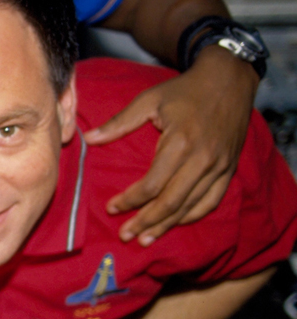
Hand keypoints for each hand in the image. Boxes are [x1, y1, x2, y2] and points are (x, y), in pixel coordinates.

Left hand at [83, 47, 254, 243]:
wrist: (229, 79)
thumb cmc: (185, 89)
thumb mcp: (150, 99)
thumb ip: (120, 122)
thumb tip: (88, 138)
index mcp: (180, 143)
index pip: (152, 185)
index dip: (130, 200)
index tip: (111, 208)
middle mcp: (202, 159)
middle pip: (171, 202)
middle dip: (146, 222)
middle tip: (125, 235)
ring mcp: (219, 166)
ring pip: (190, 206)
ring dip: (166, 226)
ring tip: (145, 239)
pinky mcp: (229, 168)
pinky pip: (211, 201)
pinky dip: (192, 216)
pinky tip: (174, 224)